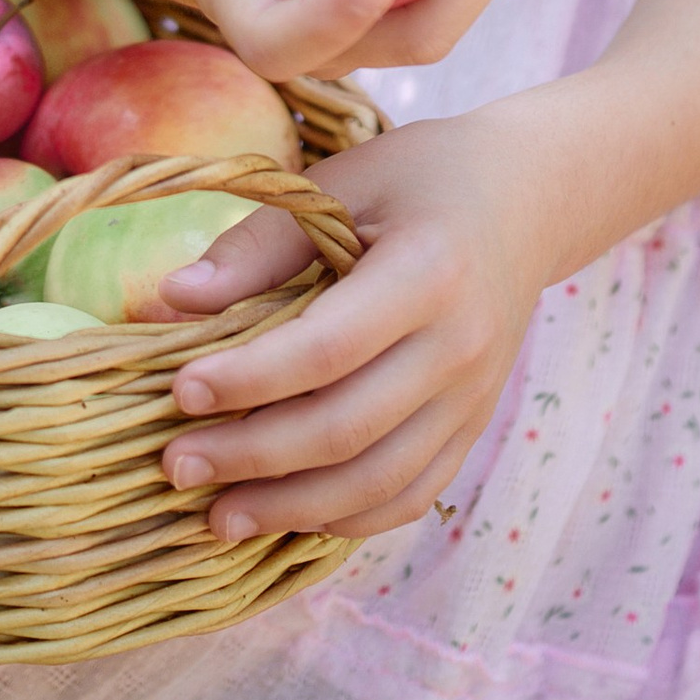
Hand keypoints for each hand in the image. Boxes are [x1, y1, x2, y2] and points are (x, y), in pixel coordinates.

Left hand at [153, 103, 557, 543]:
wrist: (527, 201)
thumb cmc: (417, 180)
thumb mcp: (340, 184)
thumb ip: (258, 246)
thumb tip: (172, 300)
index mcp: (429, 272)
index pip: (329, 348)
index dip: (250, 378)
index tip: (179, 390)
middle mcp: (460, 347)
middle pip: (348, 427)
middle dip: (253, 456)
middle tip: (175, 466)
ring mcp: (473, 397)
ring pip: (379, 480)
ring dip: (292, 509)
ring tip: (217, 518)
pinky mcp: (472, 426)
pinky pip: (411, 494)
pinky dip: (347, 519)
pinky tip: (286, 518)